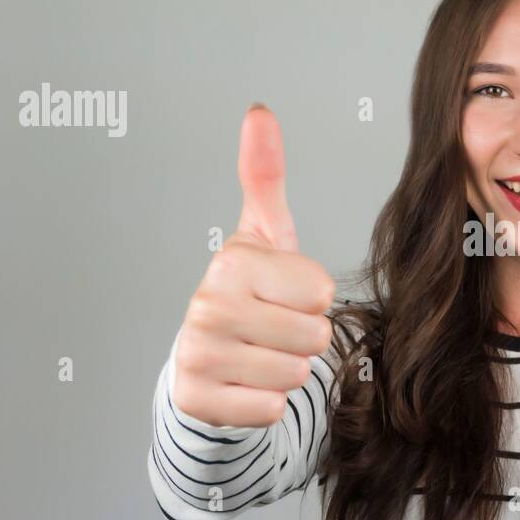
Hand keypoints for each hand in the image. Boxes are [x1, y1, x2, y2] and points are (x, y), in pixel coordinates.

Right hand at [172, 104, 335, 427]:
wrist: (203, 361)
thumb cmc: (248, 295)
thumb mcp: (263, 235)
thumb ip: (264, 175)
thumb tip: (258, 110)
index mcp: (232, 262)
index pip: (322, 293)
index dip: (313, 299)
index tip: (283, 295)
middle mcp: (207, 306)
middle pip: (314, 337)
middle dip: (304, 339)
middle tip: (273, 330)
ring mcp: (197, 355)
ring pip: (296, 375)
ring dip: (287, 371)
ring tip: (259, 354)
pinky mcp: (197, 400)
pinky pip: (271, 409)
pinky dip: (267, 403)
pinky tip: (244, 384)